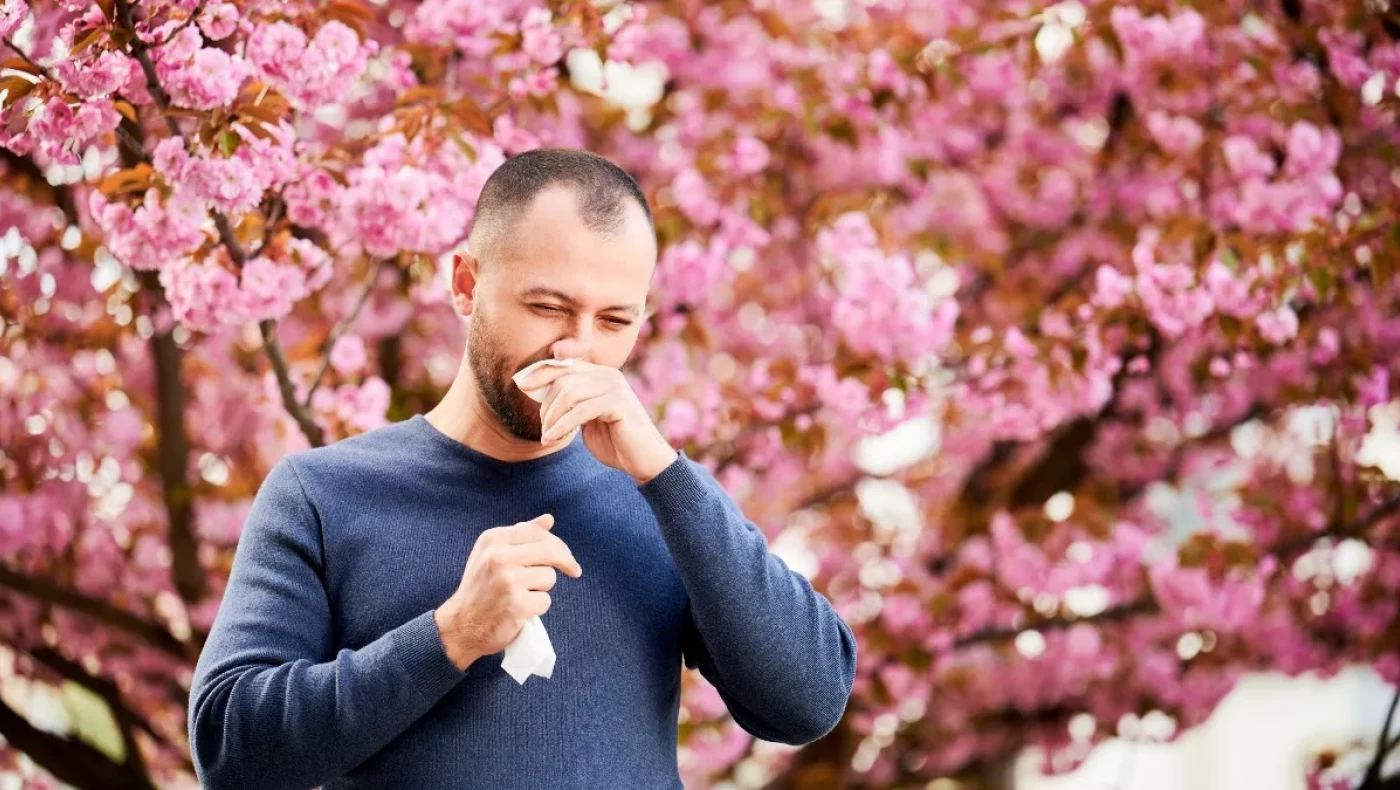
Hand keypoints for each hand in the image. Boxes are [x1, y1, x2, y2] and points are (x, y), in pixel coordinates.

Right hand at [434, 514, 581, 670]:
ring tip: (522, 595)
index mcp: (492, 539)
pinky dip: (537, 608)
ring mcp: (507, 580)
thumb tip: (548, 520)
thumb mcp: (491, 554)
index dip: (558, 544)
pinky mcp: (516, 604)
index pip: (537, 533)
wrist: (461, 625)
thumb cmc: (480, 588)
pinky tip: (520, 610)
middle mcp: (498, 556)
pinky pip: (545, 601)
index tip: (567, 556)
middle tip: (574, 571)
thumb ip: (520, 535)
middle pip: (550, 552)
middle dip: (566, 561)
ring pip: (549, 577)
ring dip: (542, 589)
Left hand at [516, 360, 678, 483]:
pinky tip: (551, 439)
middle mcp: (608, 375)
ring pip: (569, 392)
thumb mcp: (586, 418)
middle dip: (546, 405)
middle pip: (563, 379)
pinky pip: (580, 410)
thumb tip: (540, 392)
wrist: (643, 461)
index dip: (540, 372)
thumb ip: (571, 404)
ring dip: (552, 417)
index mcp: (601, 374)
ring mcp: (615, 387)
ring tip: (548, 437)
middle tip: (544, 429)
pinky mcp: (618, 403)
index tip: (520, 383)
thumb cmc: (614, 441)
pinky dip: (561, 425)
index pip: (564, 365)